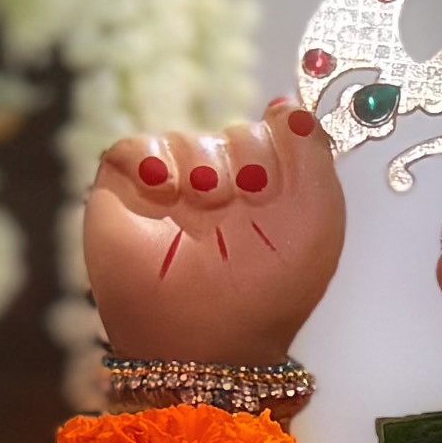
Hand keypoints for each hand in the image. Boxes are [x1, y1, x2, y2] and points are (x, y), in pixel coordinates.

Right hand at [88, 98, 347, 369]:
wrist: (207, 340)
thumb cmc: (270, 287)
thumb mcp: (318, 216)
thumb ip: (312, 150)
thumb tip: (284, 102)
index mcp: (271, 192)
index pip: (278, 131)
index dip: (281, 152)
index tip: (276, 188)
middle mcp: (223, 186)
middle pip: (236, 131)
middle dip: (244, 167)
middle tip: (241, 211)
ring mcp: (172, 188)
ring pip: (189, 138)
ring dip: (201, 174)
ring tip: (200, 218)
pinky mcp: (123, 192)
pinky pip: (135, 146)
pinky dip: (152, 162)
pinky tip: (165, 194)